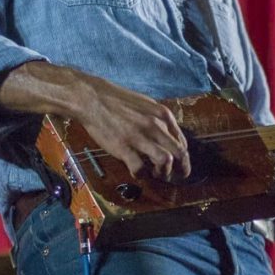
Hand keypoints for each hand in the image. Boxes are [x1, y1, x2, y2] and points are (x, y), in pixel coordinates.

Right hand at [0, 62, 189, 181]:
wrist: (90, 98)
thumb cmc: (116, 100)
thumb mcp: (145, 104)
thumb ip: (158, 119)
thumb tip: (168, 135)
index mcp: (162, 115)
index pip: (182, 141)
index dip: (183, 157)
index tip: (180, 164)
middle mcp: (155, 125)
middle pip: (179, 153)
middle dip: (181, 169)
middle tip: (177, 177)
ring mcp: (140, 137)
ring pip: (165, 161)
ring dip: (164, 173)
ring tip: (157, 175)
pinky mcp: (124, 147)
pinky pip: (140, 169)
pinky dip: (142, 175)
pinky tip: (137, 173)